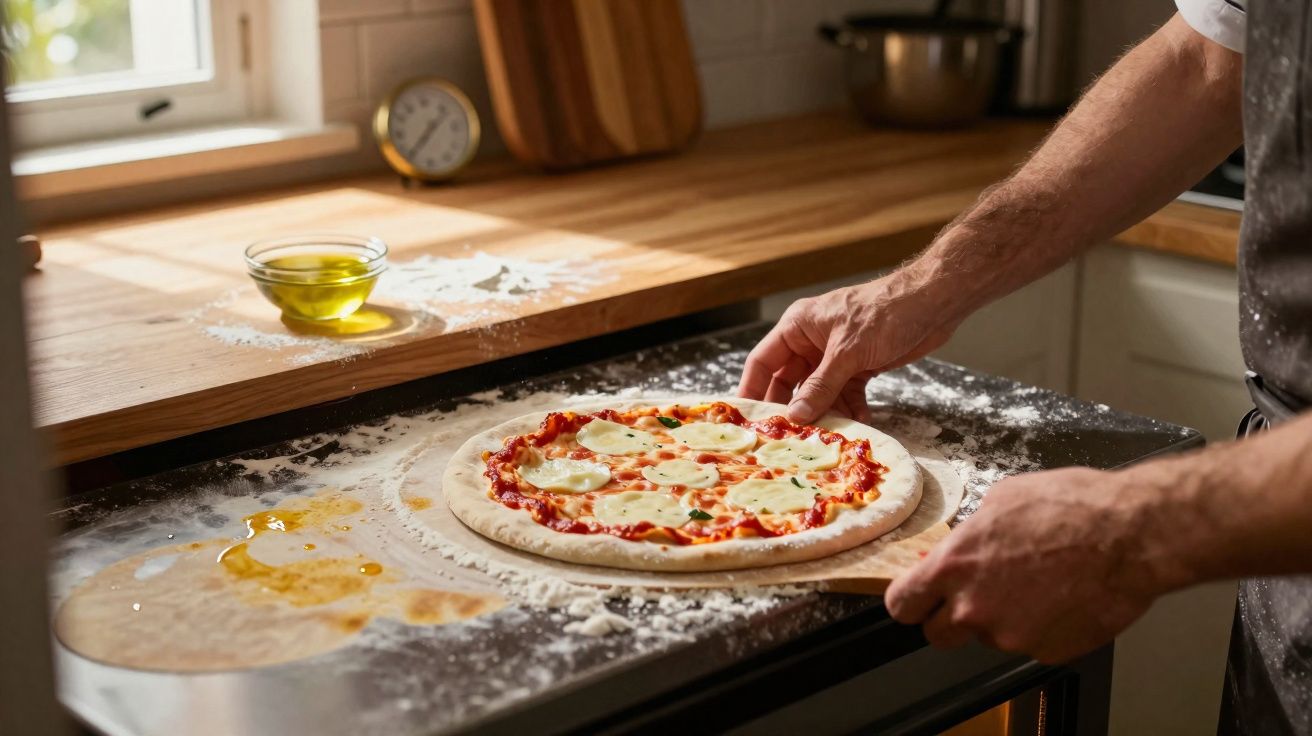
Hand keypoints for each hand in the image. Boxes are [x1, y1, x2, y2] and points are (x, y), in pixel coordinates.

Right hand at [737, 276, 957, 423]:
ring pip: (819, 393)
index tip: (746, 420)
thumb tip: (795, 416)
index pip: (763, 362)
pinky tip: (859, 421)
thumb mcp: (847, 352)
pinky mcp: (858, 366)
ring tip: (830, 435)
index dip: (752, 390)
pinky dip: (851, 409)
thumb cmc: (886, 313)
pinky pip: (845, 394)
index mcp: (797, 327)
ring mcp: (835, 356)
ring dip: (826, 413)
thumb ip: (820, 386)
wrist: (933, 304)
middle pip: (789, 383)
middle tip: (788, 439)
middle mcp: (811, 342)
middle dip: (793, 409)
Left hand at [884, 467, 1175, 663]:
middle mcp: (974, 608)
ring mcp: (1011, 636)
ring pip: (989, 637)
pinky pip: (1030, 644)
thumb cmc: (1071, 507)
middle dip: (951, 616)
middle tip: (978, 594)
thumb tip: (960, 546)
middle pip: (938, 634)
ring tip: (1036, 584)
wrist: (1130, 534)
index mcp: (954, 566)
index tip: (918, 598)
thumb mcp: (1001, 500)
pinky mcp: (1047, 652)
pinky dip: (1040, 628)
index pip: (902, 605)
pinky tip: (1061, 597)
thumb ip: (969, 534)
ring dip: (1001, 619)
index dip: (910, 602)